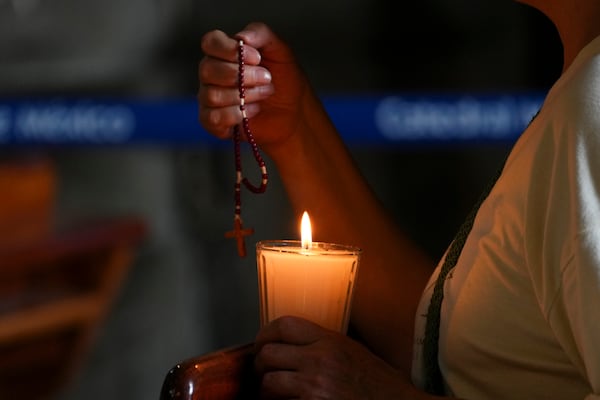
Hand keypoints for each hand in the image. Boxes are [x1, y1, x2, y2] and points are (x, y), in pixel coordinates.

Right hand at [198, 22, 313, 149]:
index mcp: (223, 53)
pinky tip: (252, 111)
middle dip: (243, 75)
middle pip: (208, 69)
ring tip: (263, 95)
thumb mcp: (280, 51)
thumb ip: (261, 34)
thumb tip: (242, 37)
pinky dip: (236, 114)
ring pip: (212, 95)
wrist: (295, 112)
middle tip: (266, 78)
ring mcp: (209, 98)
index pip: (210, 43)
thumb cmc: (284, 81)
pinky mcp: (213, 122)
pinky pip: (213, 118)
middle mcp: (212, 74)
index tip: (256, 58)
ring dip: (244, 96)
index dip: (230, 50)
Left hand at [254, 316, 433, 398]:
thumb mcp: (354, 352)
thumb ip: (325, 345)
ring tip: (270, 396)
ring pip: (269, 383)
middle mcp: (320, 360)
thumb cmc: (382, 386)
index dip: (264, 334)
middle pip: (269, 353)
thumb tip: (293, 345)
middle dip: (259, 366)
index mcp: (331, 342)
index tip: (260, 345)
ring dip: (265, 391)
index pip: (284, 325)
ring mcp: (316, 387)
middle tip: (261, 374)